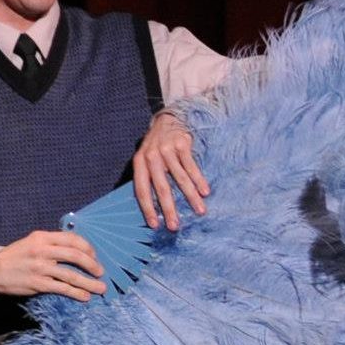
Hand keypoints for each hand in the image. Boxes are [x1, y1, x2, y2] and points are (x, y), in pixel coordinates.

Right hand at [0, 231, 107, 300]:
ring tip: (100, 288)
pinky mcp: (38, 283)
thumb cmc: (17, 255)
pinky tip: (85, 297)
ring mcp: (40, 268)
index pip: (72, 239)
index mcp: (43, 237)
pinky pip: (62, 288)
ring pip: (71, 275)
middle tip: (101, 272)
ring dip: (89, 283)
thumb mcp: (33, 242)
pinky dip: (76, 293)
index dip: (87, 247)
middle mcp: (43, 251)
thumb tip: (78, 250)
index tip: (95, 256)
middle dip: (92, 265)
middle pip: (76, 256)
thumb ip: (52, 243)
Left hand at [133, 111, 210, 230]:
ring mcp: (167, 150)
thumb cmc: (157, 146)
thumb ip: (147, 178)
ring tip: (200, 211)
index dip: (148, 208)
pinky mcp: (182, 144)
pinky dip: (199, 180)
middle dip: (169, 209)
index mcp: (139, 162)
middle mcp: (151, 156)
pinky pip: (192, 166)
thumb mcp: (146, 159)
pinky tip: (205, 192)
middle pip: (161, 187)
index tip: (155, 225)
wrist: (168, 119)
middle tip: (175, 226)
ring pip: (180, 178)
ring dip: (191, 197)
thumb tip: (151, 207)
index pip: (141, 189)